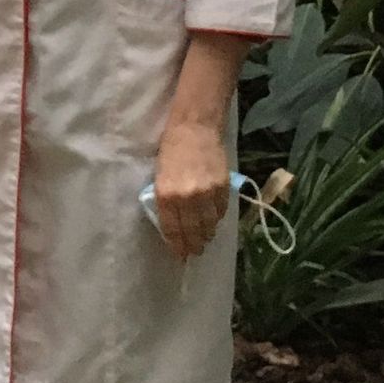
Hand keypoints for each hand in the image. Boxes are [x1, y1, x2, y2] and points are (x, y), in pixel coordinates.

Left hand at [151, 121, 230, 258]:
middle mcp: (187, 198)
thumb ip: (166, 202)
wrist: (195, 128)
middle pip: (193, 232)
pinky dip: (217, 219)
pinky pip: (221, 212)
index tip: (180, 254)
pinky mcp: (223, 188)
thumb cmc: (171, 150)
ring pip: (209, 225)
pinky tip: (213, 221)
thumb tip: (175, 225)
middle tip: (193, 252)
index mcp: (166, 195)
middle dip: (193, 245)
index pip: (173, 229)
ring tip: (204, 239)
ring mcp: (207, 193)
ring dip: (207, 235)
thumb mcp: (160, 177)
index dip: (177, 245)